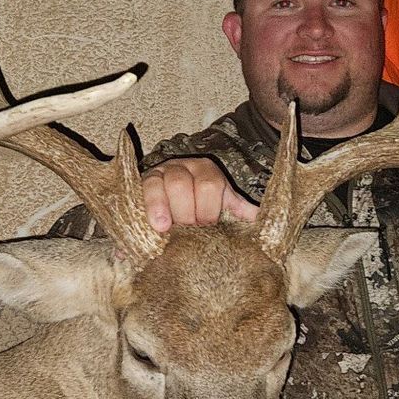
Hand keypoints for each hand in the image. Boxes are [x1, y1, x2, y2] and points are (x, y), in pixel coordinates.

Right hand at [141, 158, 257, 230]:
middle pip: (181, 183)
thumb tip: (258, 218)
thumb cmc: (201, 205)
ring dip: (162, 209)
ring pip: (158, 185)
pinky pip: (142, 192)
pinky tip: (152, 228)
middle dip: (185, 211)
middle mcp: (181, 168)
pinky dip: (148, 210)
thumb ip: (237, 208)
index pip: (209, 184)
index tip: (207, 226)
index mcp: (205, 171)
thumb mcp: (220, 203)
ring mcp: (158, 174)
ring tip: (164, 230)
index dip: (208, 208)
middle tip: (187, 231)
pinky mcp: (140, 185)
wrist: (172, 200)